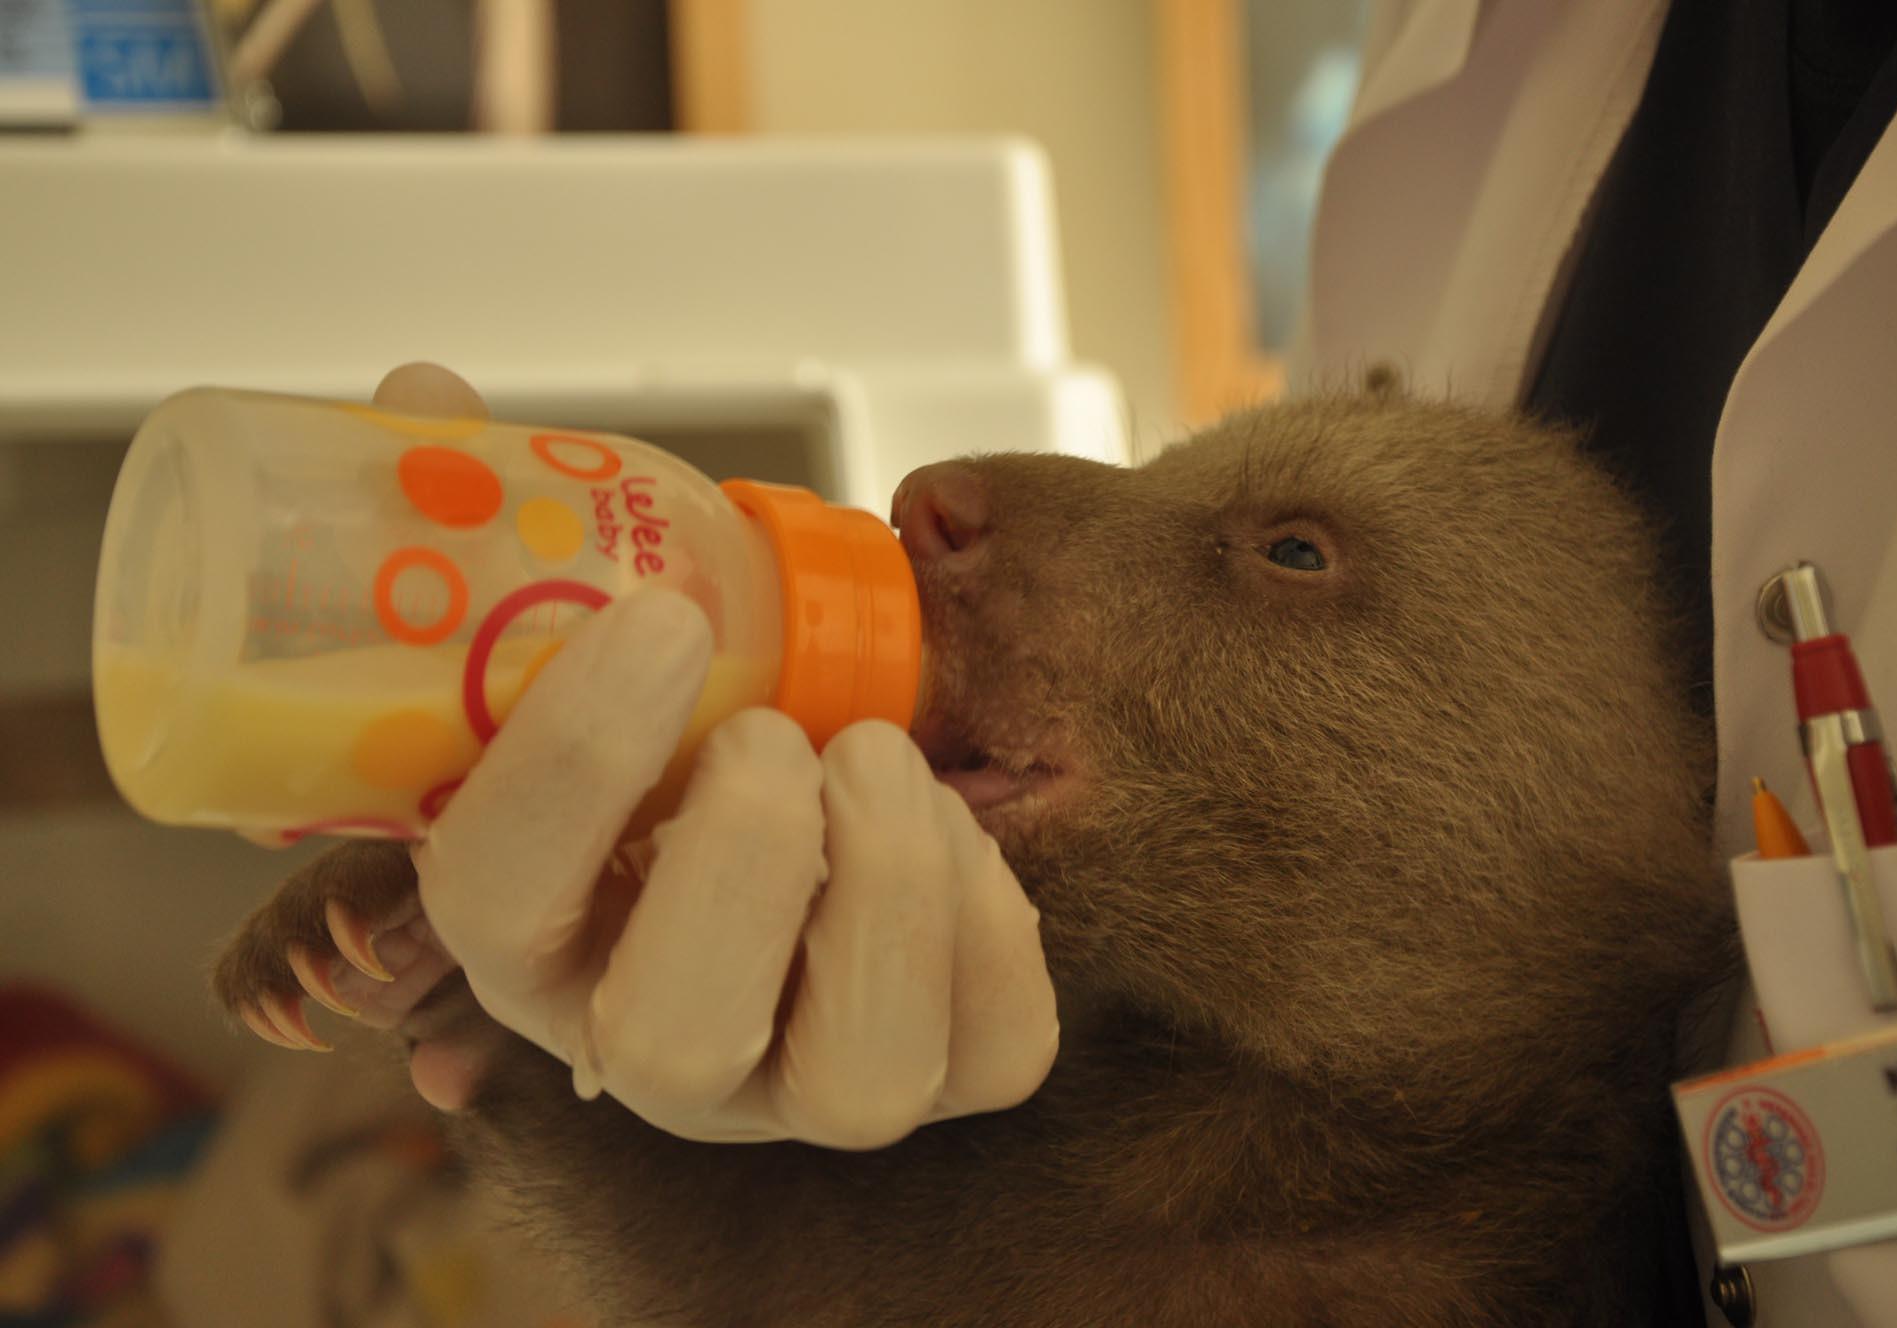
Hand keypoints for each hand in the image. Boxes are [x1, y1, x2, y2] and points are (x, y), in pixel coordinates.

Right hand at [377, 365, 1059, 1146]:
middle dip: (744, 859)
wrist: (789, 814)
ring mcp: (803, 1080)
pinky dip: (996, 924)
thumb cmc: (668, 725)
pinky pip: (996, 1049)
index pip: (496, 898)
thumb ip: (502, 538)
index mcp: (524, 927)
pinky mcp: (946, 1070)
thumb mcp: (575, 643)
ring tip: (884, 751)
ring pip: (858, 1081)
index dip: (570, 766)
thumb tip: (424, 402)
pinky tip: (965, 818)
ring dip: (890, 889)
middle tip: (785, 728)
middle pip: (673, 1033)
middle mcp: (653, 1039)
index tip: (665, 619)